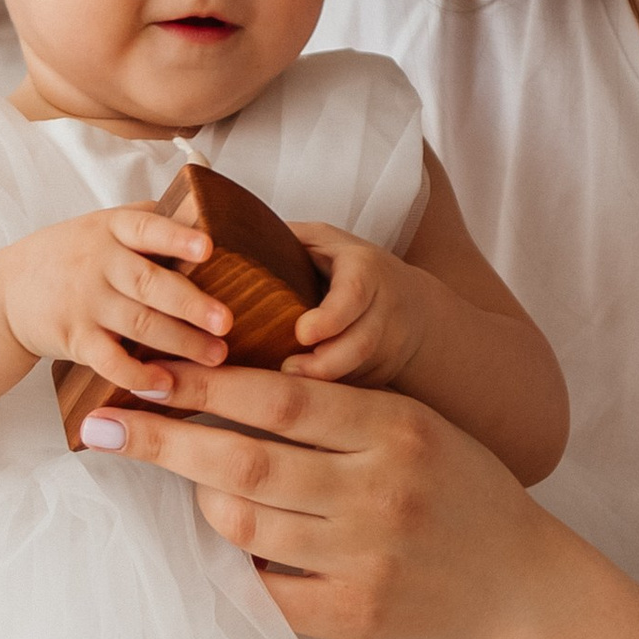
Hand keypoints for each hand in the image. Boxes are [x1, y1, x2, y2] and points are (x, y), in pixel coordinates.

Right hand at [0, 208, 232, 389]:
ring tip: (216, 355)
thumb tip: (203, 206)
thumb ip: (143, 219)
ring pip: (139, 324)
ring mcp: (85, 303)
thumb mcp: (96, 225)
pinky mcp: (74, 338)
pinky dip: (137, 374)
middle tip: (225, 321)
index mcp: (109, 229)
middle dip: (191, 304)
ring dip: (181, 343)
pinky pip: (109, 361)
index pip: (145, 228)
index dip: (176, 237)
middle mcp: (98, 264)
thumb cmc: (64, 257)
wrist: (2, 293)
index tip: (207, 247)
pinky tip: (164, 383)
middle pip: (149, 283)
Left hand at [95, 360, 543, 638]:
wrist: (521, 588)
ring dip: (201, 504)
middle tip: (102, 426)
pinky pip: (265, 589)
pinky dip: (238, 566)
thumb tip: (227, 392)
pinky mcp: (354, 616)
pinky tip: (233, 550)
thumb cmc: (459, 493)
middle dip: (162, 441)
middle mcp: (378, 492)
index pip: (277, 397)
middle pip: (244, 463)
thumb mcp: (416, 427)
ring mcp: (365, 559)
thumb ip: (338, 410)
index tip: (145, 374)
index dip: (201, 385)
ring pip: (244, 526)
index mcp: (394, 429)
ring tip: (190, 490)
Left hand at [278, 222, 428, 386]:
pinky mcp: (384, 375)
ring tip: (289, 389)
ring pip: (362, 373)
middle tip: (287, 370)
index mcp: (366, 270)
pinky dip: (333, 399)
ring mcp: (390, 346)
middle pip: (361, 343)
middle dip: (324, 363)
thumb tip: (228, 239)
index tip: (302, 333)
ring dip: (325, 384)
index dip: (331, 316)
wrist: (411, 305)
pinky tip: (305, 401)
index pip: (355, 293)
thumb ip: (287, 238)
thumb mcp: (325, 241)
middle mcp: (384, 310)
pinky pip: (359, 391)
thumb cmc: (351, 267)